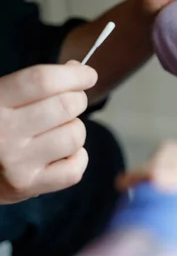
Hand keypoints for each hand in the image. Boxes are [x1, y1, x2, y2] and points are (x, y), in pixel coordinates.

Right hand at [0, 61, 96, 202]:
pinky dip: (77, 158)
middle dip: (78, 100)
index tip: (88, 75)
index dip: (74, 74)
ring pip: (75, 136)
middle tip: (69, 103)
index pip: (43, 81)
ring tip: (57, 130)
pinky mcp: (27, 186)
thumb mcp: (3, 96)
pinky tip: (61, 153)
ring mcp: (15, 163)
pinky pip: (75, 169)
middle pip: (67, 105)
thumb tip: (78, 69)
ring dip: (75, 129)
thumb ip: (37, 82)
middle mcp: (3, 133)